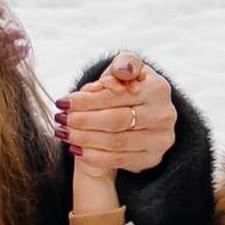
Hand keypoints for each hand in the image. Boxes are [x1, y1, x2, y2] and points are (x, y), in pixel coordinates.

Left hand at [60, 56, 176, 196]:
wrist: (145, 112)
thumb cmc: (129, 87)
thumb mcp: (127, 69)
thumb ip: (123, 64)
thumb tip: (122, 71)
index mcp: (158, 88)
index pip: (115, 96)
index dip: (86, 100)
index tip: (63, 102)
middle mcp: (164, 115)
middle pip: (115, 120)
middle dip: (82, 121)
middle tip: (60, 119)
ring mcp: (160, 139)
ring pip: (116, 142)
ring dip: (84, 139)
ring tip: (63, 133)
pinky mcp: (153, 158)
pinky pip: (119, 160)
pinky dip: (94, 156)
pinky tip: (76, 150)